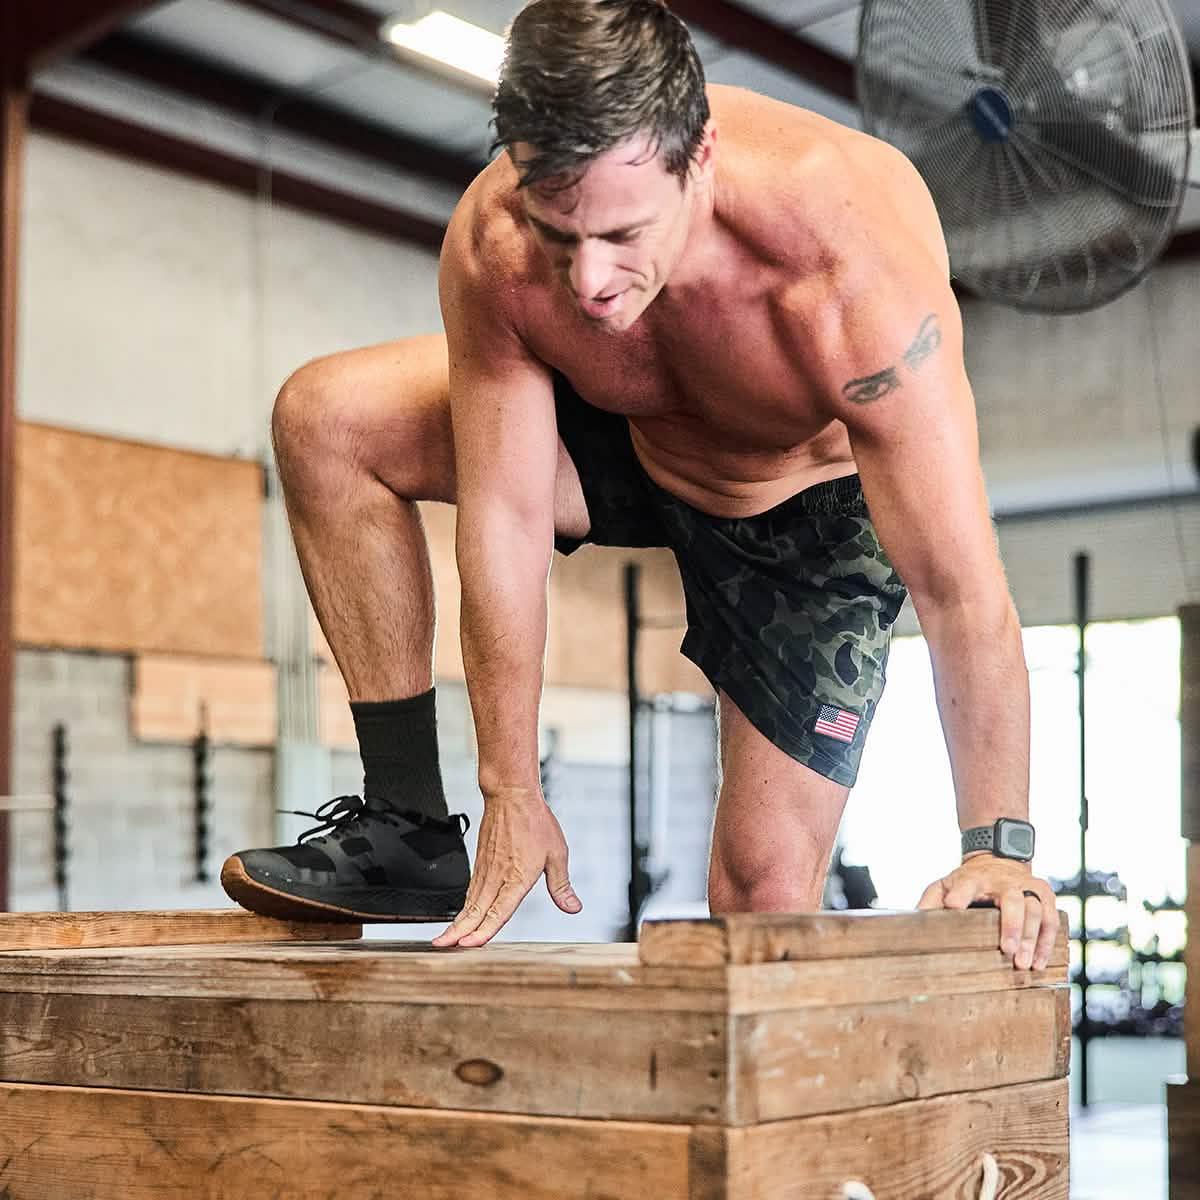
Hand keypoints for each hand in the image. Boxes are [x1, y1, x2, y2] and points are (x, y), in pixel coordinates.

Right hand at [432, 788, 581, 948]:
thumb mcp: (557, 854)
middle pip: (475, 911)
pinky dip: (463, 906)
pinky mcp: (480, 863)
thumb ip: (561, 885)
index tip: (469, 944)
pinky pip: (470, 890)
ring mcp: (485, 870)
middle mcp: (497, 877)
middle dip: (458, 932)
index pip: (498, 911)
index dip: (484, 930)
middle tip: (442, 947)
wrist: (512, 795)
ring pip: (469, 902)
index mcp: (517, 878)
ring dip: (456, 922)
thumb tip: (573, 907)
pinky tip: (462, 915)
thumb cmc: (535, 822)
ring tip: (444, 938)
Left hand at [917, 855, 1058, 969]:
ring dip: (1031, 939)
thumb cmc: (969, 881)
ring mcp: (1028, 887)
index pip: (966, 884)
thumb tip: (914, 920)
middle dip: (1012, 926)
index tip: (954, 906)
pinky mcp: (1045, 895)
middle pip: (1013, 901)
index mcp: (974, 878)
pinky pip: (1051, 920)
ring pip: (1035, 911)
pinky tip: (1039, 962)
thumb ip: (931, 900)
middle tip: (1007, 951)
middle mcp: (1004, 881)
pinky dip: (1047, 942)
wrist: (999, 860)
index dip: (960, 895)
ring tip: (1024, 964)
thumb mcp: (945, 884)